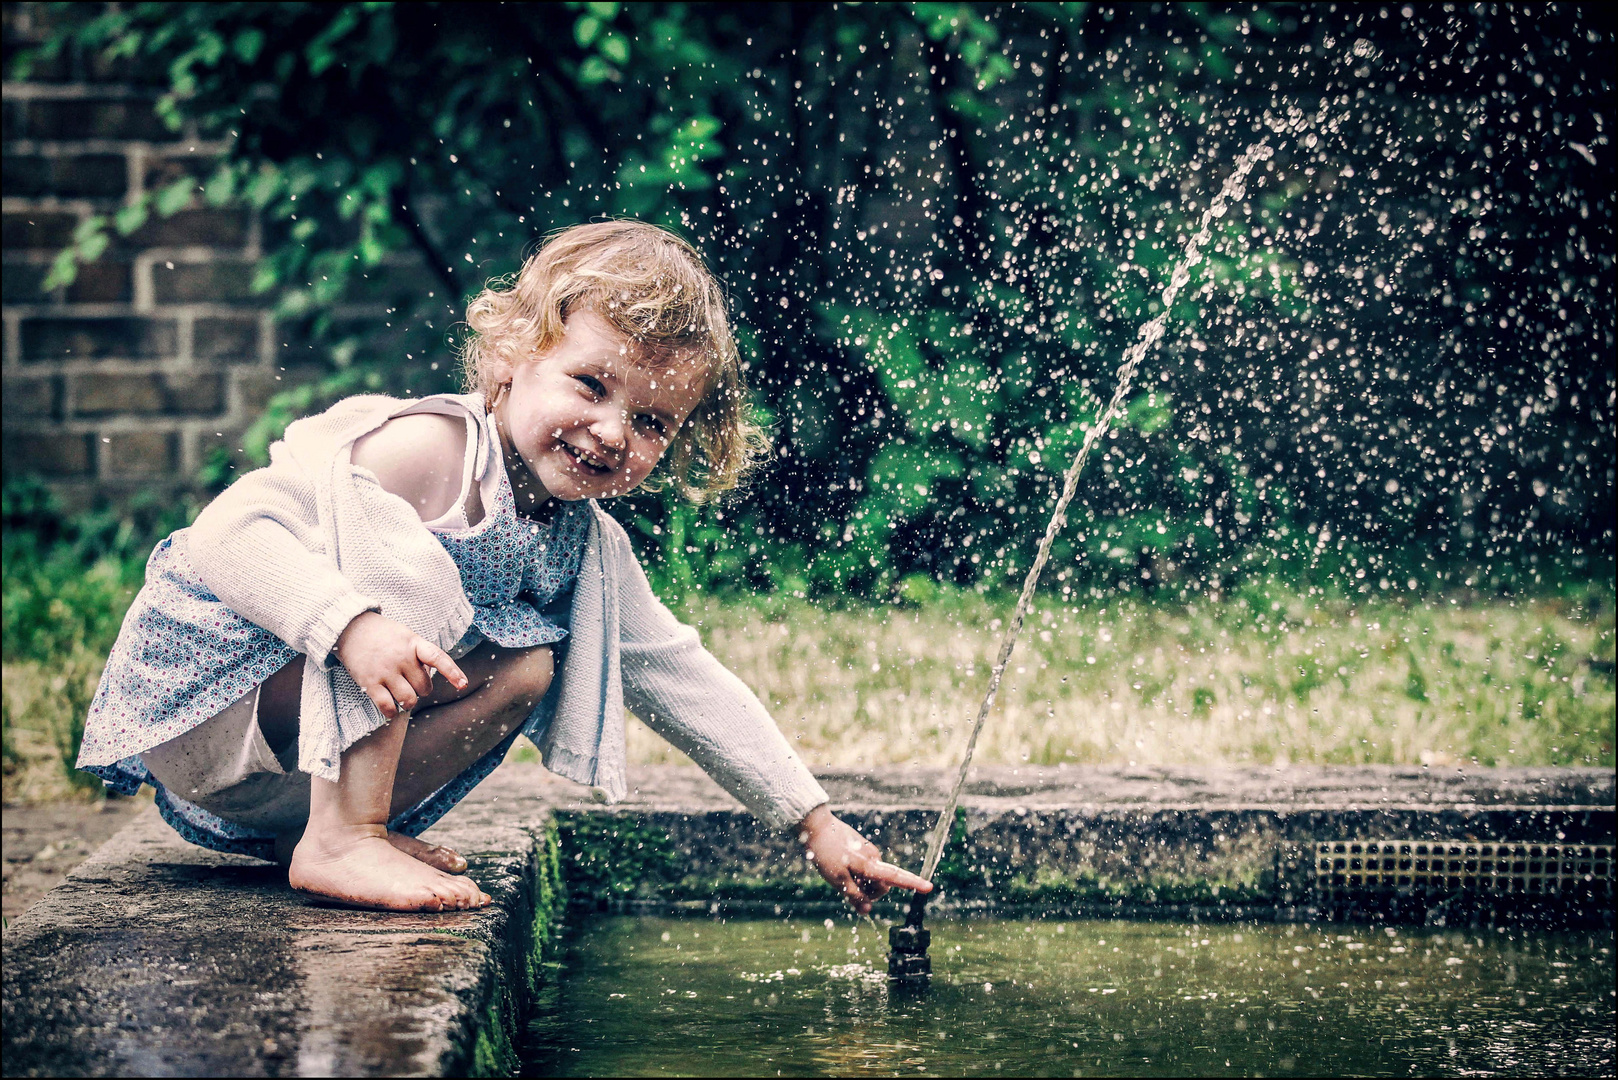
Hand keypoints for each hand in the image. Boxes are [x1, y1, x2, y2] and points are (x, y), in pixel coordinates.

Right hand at [334, 611, 468, 718]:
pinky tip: (391, 709)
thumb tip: (432, 676)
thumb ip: (419, 653)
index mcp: (414, 643)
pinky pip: (388, 707)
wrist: (350, 627)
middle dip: (422, 689)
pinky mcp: (370, 682)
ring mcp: (385, 671)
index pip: (437, 658)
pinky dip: (392, 712)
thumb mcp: (405, 635)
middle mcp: (401, 658)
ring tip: (403, 696)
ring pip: (409, 700)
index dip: (452, 672)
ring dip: (408, 702)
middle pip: (424, 687)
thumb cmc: (382, 634)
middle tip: (412, 683)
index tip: (463, 684)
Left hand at [797, 803, 931, 913]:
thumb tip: (868, 911)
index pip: (895, 877)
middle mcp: (874, 857)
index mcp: (869, 864)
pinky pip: (867, 870)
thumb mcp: (836, 880)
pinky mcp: (864, 850)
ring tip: (842, 875)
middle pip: (883, 885)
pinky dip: (858, 875)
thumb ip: (854, 896)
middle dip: (870, 893)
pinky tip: (843, 869)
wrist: (817, 827)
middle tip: (848, 889)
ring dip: (862, 884)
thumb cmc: (826, 854)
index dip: (913, 884)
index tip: (930, 887)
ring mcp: (870, 853)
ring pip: (874, 879)